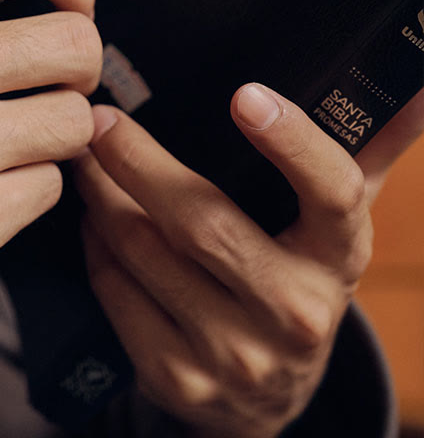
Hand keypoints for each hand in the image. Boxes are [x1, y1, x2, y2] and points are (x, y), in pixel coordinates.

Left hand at [74, 84, 422, 437]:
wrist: (267, 394)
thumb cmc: (294, 278)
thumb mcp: (333, 223)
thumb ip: (365, 151)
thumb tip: (407, 85)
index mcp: (337, 258)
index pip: (331, 192)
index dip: (292, 141)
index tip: (244, 94)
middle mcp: (294, 312)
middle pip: (201, 222)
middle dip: (136, 162)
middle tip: (99, 121)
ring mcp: (235, 355)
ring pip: (144, 252)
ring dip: (103, 197)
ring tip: (88, 163)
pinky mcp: (179, 377)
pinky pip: (116, 292)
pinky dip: (96, 247)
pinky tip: (93, 222)